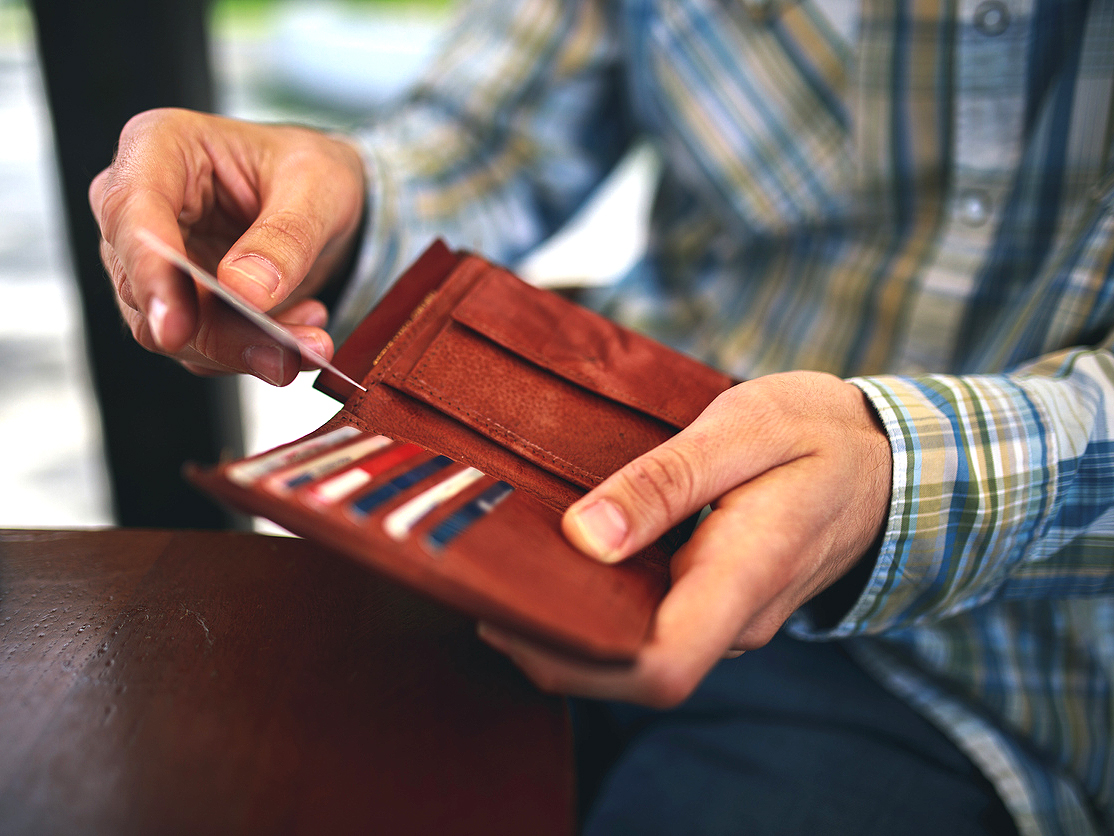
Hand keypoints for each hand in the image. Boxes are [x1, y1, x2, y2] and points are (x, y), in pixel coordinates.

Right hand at [88, 108, 365, 384]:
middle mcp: (140, 207)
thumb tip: (243, 291)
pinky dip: (254, 352)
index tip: (176, 327)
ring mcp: (152, 262)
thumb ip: (285, 236)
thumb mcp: (319, 187)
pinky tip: (300, 331)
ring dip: (244, 350)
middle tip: (285, 355)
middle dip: (218, 333)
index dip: (150, 273)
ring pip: (173, 332)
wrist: (323, 200)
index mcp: (159, 147)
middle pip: (146, 288)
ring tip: (310, 343)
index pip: (131, 214)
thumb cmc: (309, 170)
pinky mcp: (178, 305)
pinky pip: (203, 348)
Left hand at [478, 372, 891, 707]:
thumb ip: (666, 482)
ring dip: (569, 627)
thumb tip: (585, 538)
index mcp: (745, 575)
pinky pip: (651, 625)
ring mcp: (730, 617)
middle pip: (629, 671)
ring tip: (508, 568)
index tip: (506, 613)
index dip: (573, 660)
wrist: (887, 457)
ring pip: (636, 652)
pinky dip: (598, 608)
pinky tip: (560, 565)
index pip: (659, 667)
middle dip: (549, 646)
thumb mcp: (743, 428)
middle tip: (484, 583)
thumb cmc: (816, 430)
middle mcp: (736, 617)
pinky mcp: (720, 603)